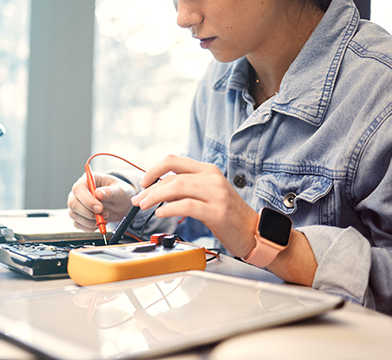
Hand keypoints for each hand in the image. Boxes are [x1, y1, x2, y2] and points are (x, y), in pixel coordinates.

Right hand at [67, 172, 136, 231]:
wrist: (121, 204)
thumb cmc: (119, 193)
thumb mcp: (119, 190)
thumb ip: (110, 192)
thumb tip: (99, 193)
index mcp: (87, 180)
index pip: (78, 189)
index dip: (87, 200)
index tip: (100, 208)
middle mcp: (79, 192)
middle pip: (72, 203)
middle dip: (88, 213)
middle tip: (105, 214)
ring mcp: (76, 204)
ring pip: (74, 215)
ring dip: (90, 220)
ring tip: (105, 216)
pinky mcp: (78, 216)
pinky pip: (78, 224)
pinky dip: (89, 227)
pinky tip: (99, 222)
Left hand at [130, 154, 257, 257]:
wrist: (253, 231)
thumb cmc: (228, 215)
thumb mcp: (207, 194)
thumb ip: (186, 188)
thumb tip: (157, 190)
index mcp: (208, 170)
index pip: (174, 160)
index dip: (153, 169)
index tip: (142, 182)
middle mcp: (212, 178)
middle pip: (173, 176)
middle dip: (150, 188)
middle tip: (138, 200)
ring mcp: (216, 194)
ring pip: (178, 188)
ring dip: (156, 197)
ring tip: (144, 206)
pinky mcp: (217, 212)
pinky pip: (187, 206)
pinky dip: (170, 208)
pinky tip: (160, 213)